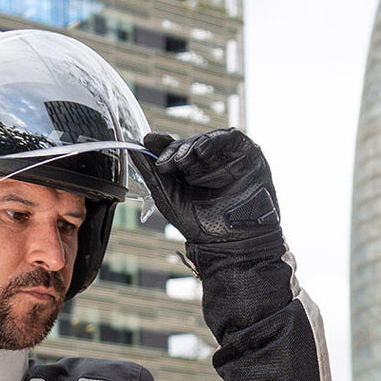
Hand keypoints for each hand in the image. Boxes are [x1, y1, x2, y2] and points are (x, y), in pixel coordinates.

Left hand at [138, 129, 281, 245]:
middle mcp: (208, 163)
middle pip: (188, 144)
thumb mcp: (169, 198)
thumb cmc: (201, 225)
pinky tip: (202, 152)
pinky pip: (229, 138)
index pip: (174, 150)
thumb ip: (152, 174)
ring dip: (191, 149)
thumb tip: (133, 148)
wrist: (230, 241)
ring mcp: (227, 157)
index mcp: (189, 172)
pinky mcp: (246, 153)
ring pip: (205, 140)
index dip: (162, 145)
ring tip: (183, 163)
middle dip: (175, 151)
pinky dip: (214, 142)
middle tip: (166, 163)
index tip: (149, 140)